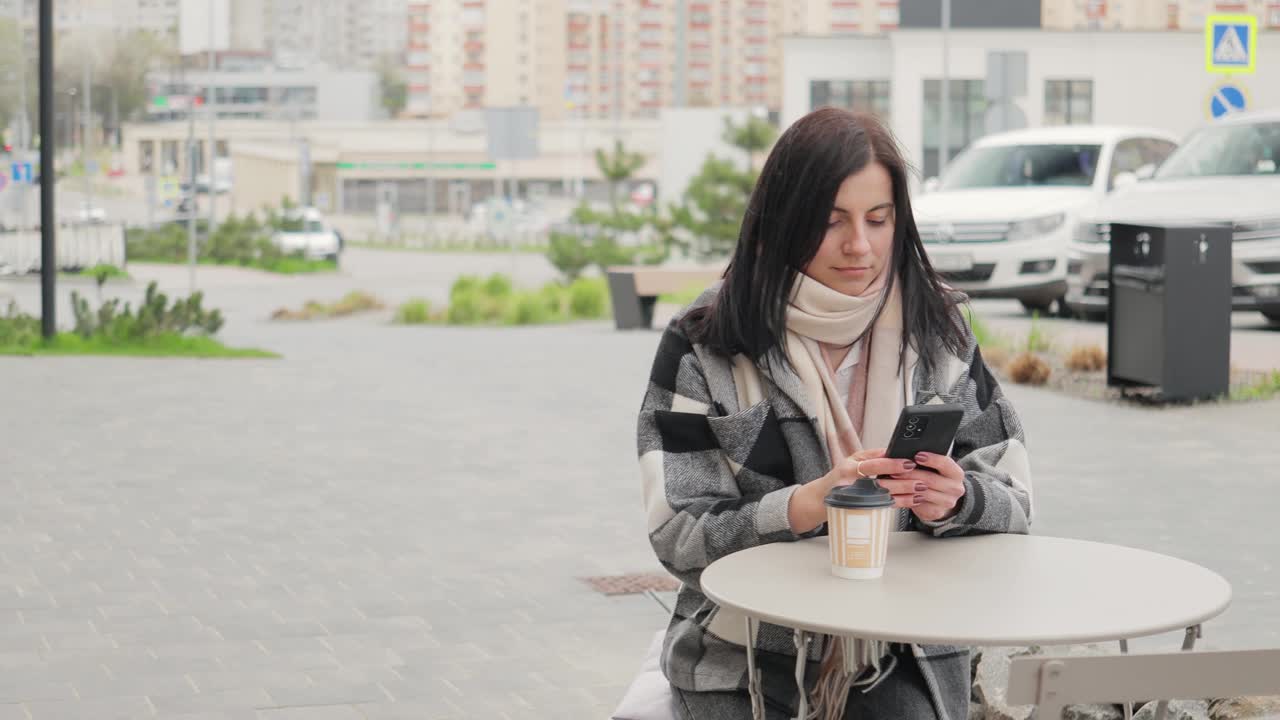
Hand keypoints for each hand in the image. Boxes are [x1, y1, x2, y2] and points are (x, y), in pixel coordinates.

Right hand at [787, 448, 915, 532]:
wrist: (819, 500)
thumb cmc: (838, 479)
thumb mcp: (850, 461)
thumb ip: (870, 456)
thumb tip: (891, 450)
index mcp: (850, 467)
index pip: (873, 464)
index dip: (892, 464)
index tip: (909, 462)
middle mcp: (852, 483)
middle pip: (881, 482)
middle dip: (903, 481)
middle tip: (921, 479)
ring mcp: (855, 498)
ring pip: (884, 495)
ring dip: (905, 493)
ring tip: (921, 490)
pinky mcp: (860, 509)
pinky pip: (883, 506)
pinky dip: (899, 503)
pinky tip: (912, 500)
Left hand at [876, 451, 966, 523]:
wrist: (942, 499)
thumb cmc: (935, 478)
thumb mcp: (935, 468)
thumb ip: (926, 460)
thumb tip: (907, 453)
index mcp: (956, 473)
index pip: (945, 463)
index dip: (931, 459)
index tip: (917, 455)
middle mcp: (955, 488)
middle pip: (931, 479)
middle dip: (911, 474)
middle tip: (896, 469)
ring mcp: (947, 502)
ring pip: (924, 493)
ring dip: (906, 487)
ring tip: (893, 480)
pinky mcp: (937, 512)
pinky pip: (919, 504)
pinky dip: (906, 498)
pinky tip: (897, 493)